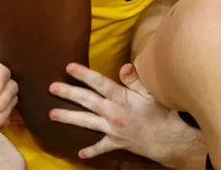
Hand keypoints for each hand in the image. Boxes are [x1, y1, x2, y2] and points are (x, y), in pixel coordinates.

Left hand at [48, 62, 204, 165]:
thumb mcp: (151, 93)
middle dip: (68, 93)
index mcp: (121, 98)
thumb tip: (124, 67)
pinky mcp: (116, 142)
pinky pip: (101, 147)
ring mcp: (112, 129)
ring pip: (86, 122)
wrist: (168, 140)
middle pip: (87, 101)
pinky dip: (91, 151)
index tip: (69, 67)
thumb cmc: (162, 113)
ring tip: (52, 114)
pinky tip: (80, 153)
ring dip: (68, 118)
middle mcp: (112, 113)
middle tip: (52, 88)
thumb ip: (135, 80)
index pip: (99, 83)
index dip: (84, 74)